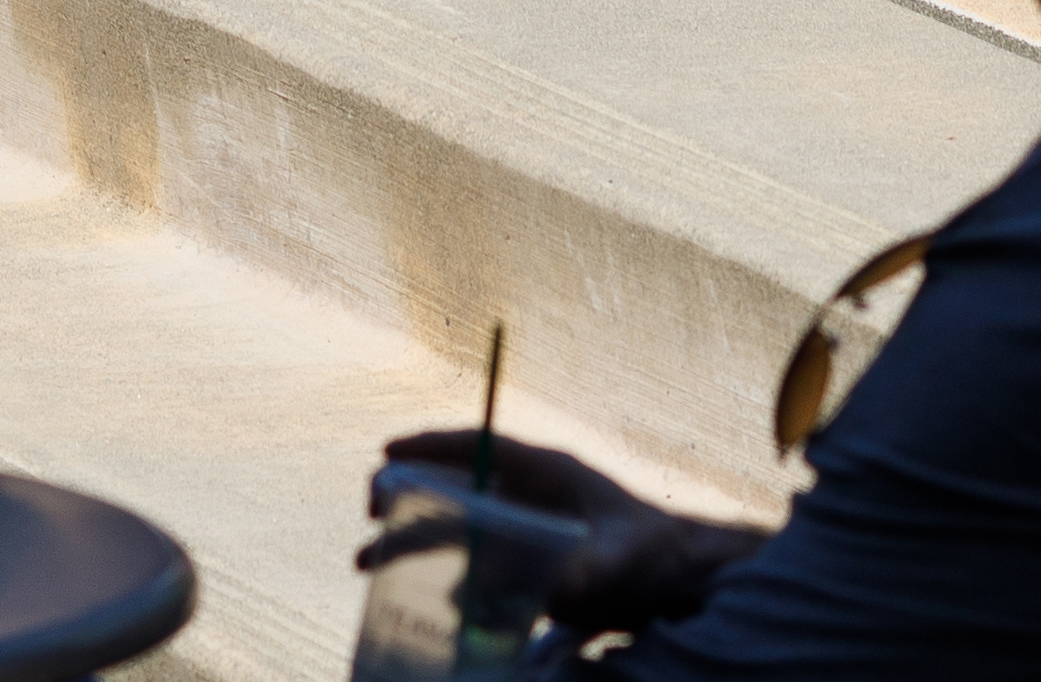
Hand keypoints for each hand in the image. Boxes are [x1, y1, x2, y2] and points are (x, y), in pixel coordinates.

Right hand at [377, 429, 744, 639]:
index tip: (386, 451)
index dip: (430, 444)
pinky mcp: (524, 560)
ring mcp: (523, 526)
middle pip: (454, 484)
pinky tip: (426, 597)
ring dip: (411, 540)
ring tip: (366, 563)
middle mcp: (528, 492)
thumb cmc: (652, 556)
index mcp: (547, 470)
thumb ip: (577, 574)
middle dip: (406, 498)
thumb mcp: (618, 564)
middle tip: (367, 516)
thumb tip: (531, 589)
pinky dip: (445, 574)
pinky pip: (472, 561)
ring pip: (454, 524)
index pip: (478, 445)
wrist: (674, 580)